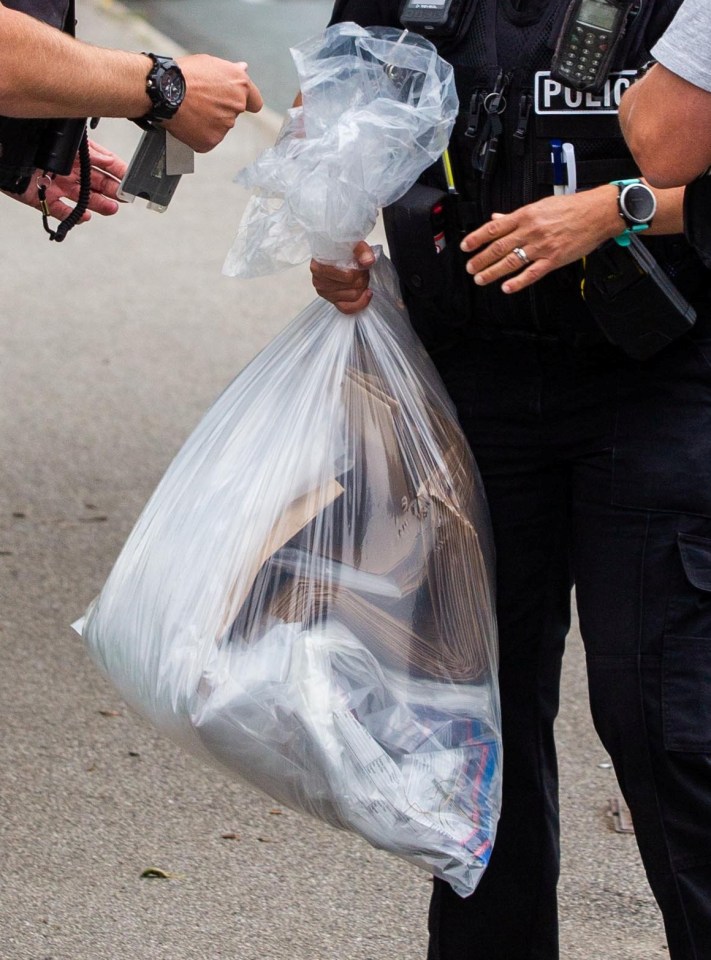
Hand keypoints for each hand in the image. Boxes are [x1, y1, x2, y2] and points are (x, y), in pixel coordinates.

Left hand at [3, 139, 126, 221]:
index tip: (130, 180)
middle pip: (96, 183)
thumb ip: (90, 152)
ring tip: (111, 208)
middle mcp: (68, 171)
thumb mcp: (69, 141)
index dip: (118, 172)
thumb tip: (109, 161)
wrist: (3, 150)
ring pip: (83, 198)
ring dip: (99, 204)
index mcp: (75, 155)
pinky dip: (73, 215)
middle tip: (124, 197)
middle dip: (112, 191)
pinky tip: (84, 216)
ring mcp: (57, 185)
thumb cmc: (33, 140)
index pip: (103, 164)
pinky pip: (61, 211)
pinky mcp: (43, 199)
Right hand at [166, 55, 263, 152]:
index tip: (238, 102)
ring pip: (220, 127)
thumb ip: (230, 72)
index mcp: (240, 86)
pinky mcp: (211, 141)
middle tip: (201, 100)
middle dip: (221, 109)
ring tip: (190, 108)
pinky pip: (207, 139)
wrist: (162, 90)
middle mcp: (236, 106)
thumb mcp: (210, 64)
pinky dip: (198, 134)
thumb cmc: (184, 74)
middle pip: (233, 114)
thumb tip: (243, 69)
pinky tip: (188, 121)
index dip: (247, 102)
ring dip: (209, 121)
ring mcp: (224, 126)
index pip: (255, 102)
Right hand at [310, 241, 375, 313]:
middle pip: (351, 287)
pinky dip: (360, 303)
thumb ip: (361, 250)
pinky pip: (347, 308)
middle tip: (363, 271)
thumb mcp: (352, 244)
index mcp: (318, 267)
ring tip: (362, 277)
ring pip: (352, 296)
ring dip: (362, 287)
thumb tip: (368, 261)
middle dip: (362, 279)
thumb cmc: (341, 250)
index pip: (347, 277)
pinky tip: (366, 294)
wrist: (337, 253)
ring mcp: (325, 293)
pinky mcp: (332, 301)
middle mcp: (319, 281)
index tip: (361, 265)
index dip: (359, 272)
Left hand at [460, 186, 620, 293]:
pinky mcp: (554, 259)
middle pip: (499, 247)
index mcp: (526, 215)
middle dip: (481, 259)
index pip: (495, 228)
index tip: (466, 247)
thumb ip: (516, 216)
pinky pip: (532, 273)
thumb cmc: (571, 207)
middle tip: (470, 268)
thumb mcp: (540, 206)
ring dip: (493, 272)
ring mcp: (542, 246)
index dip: (477, 238)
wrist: (598, 212)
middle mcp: (531, 231)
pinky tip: (506, 287)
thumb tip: (497, 218)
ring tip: (480, 278)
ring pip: (512, 261)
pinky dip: (518, 282)